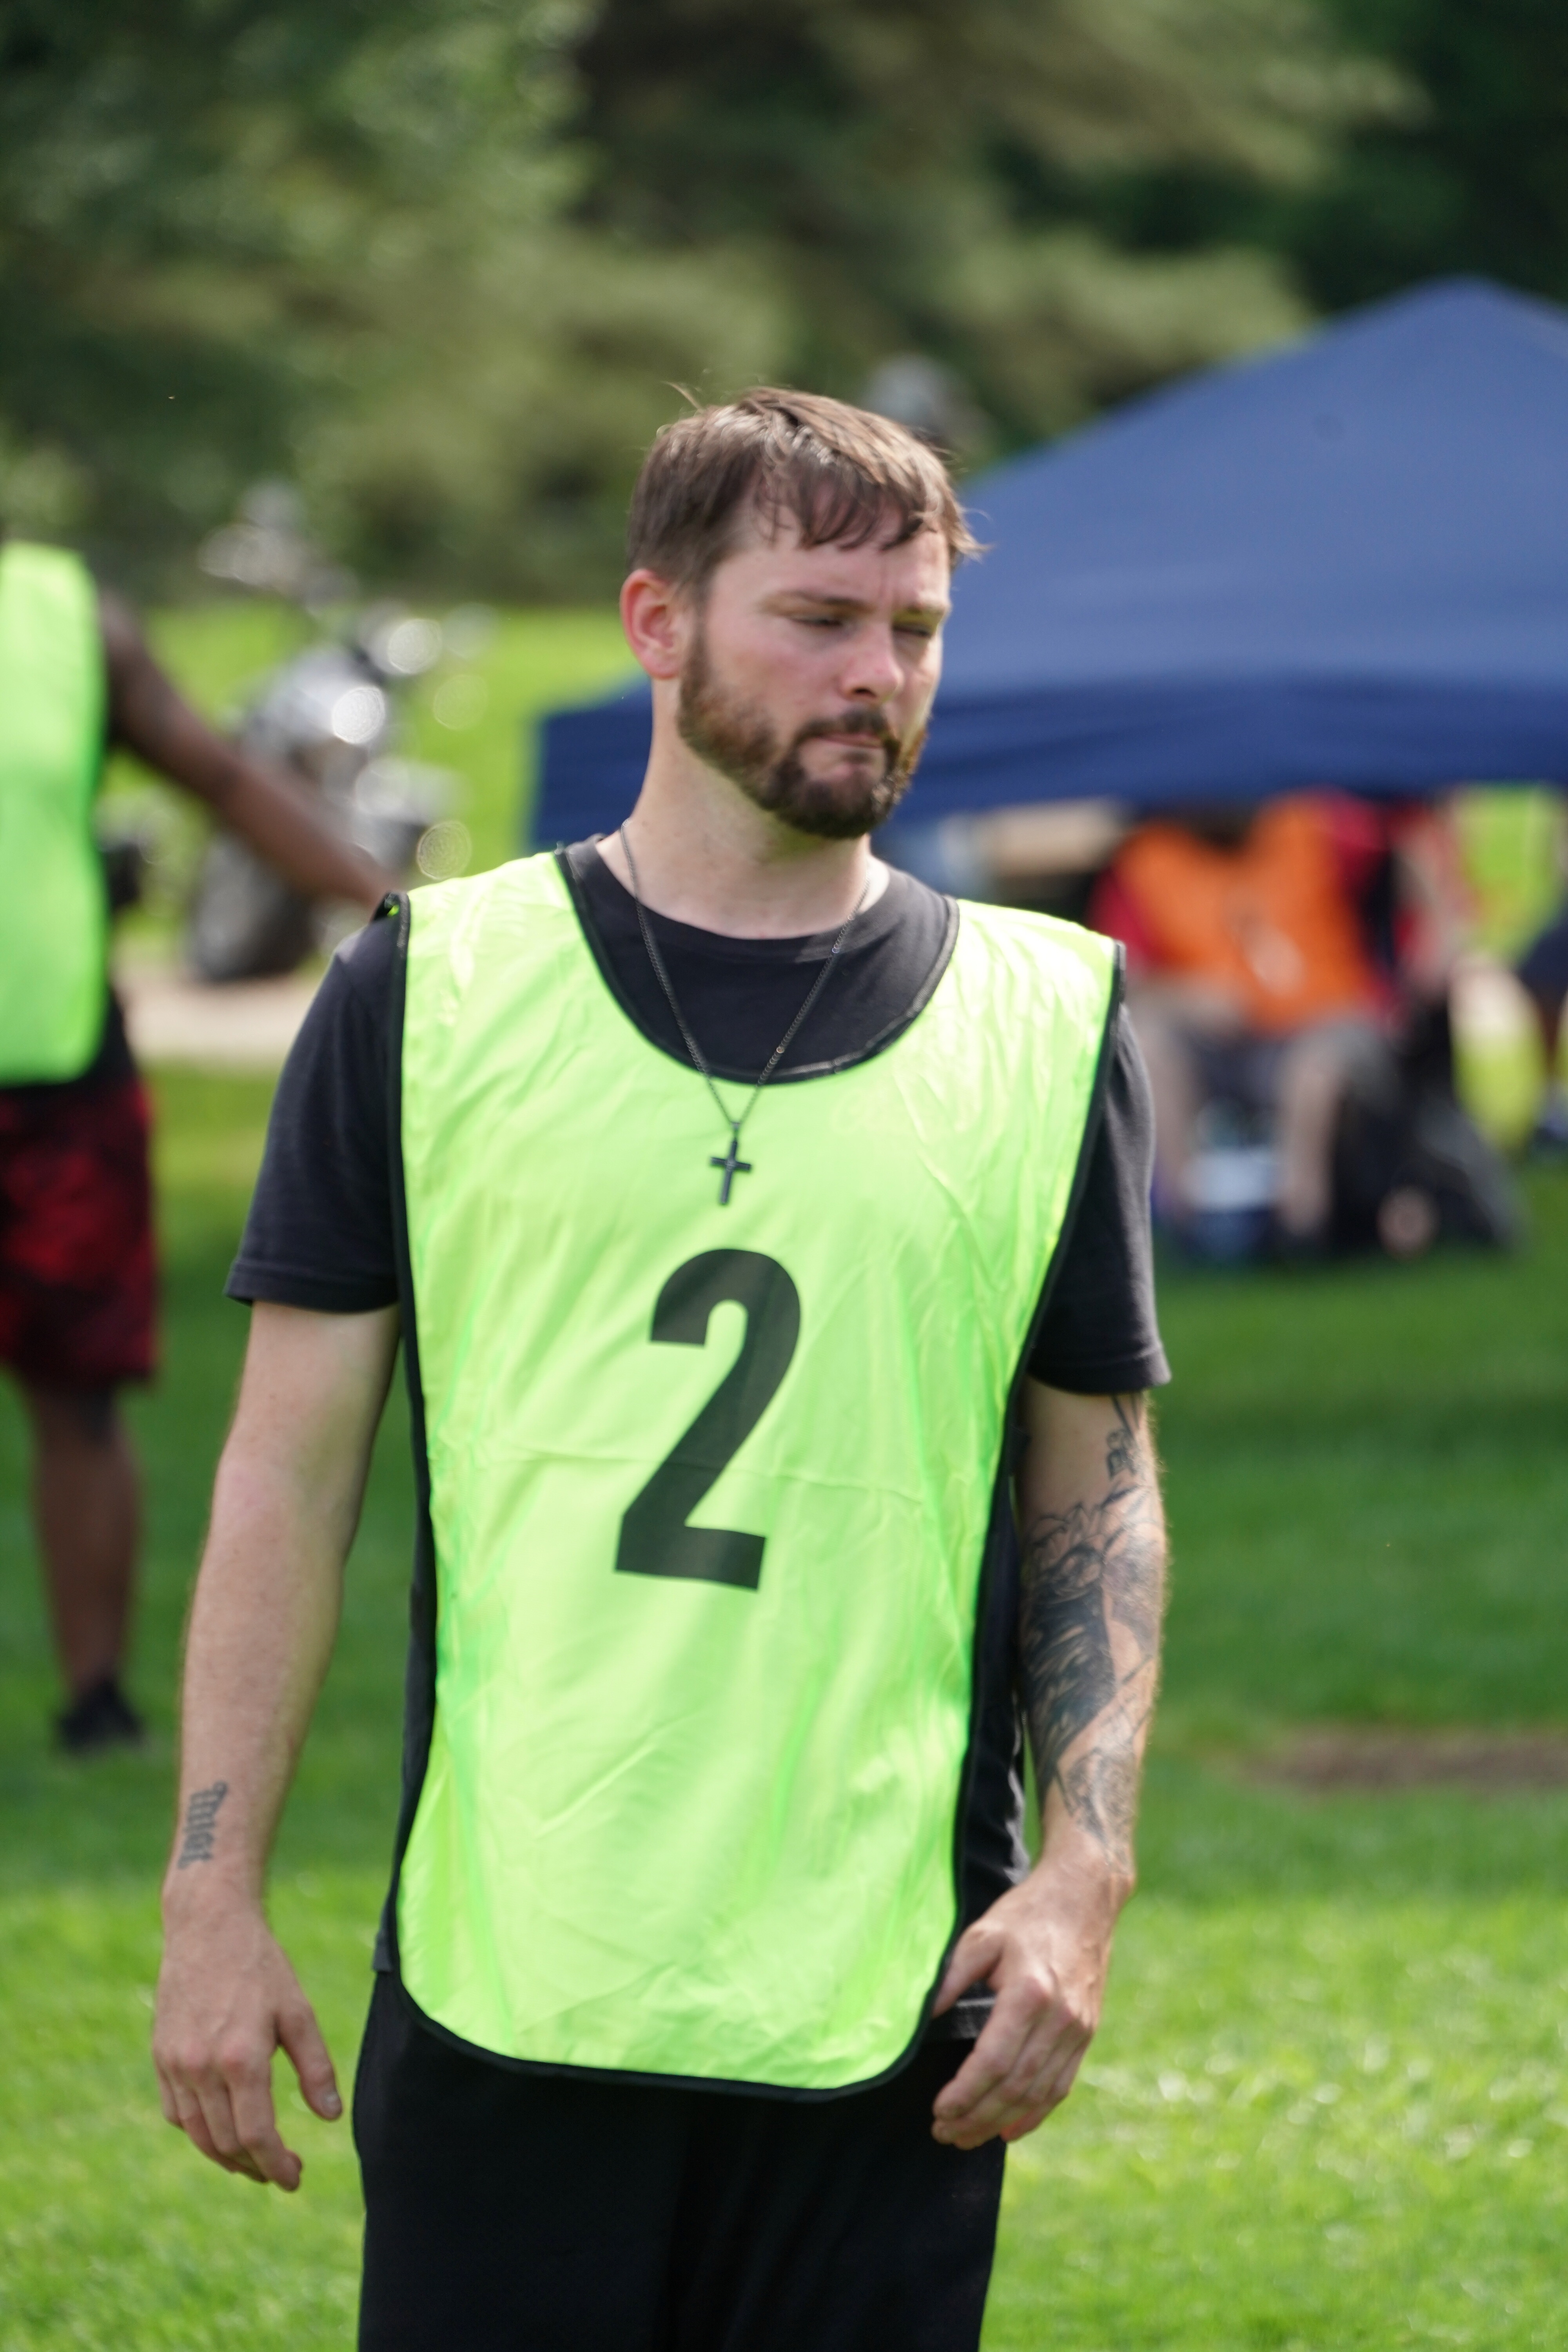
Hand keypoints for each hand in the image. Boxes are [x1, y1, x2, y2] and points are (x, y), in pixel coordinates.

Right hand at [153, 1902, 340, 2189]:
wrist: (208, 1926)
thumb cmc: (261, 1965)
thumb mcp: (298, 2011)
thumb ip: (315, 2067)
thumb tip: (331, 2117)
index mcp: (242, 2059)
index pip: (257, 2136)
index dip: (277, 2167)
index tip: (295, 2179)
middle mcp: (202, 2068)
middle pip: (227, 2143)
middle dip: (256, 2167)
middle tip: (282, 2171)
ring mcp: (176, 2064)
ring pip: (198, 2135)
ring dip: (227, 2157)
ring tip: (254, 2162)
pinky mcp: (161, 2056)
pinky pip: (177, 2113)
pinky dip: (200, 2131)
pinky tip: (222, 2129)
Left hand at [928, 1841, 1125, 2149]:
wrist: (1085, 1897)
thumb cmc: (1027, 1914)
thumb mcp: (981, 1935)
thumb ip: (950, 1978)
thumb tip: (921, 2018)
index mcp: (1029, 1994)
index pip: (993, 2062)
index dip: (964, 2094)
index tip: (938, 2111)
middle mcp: (1059, 2019)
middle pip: (1015, 2087)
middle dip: (977, 2118)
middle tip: (943, 2134)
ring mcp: (1077, 2029)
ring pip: (1038, 2094)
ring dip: (1001, 2122)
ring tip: (968, 2138)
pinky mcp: (1087, 2033)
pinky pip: (1062, 2085)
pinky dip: (1036, 2113)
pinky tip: (1011, 2129)